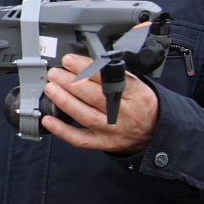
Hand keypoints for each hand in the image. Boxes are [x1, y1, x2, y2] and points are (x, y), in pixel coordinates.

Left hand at [40, 53, 158, 153]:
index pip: (109, 78)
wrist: (154, 131)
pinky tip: (49, 120)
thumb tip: (83, 62)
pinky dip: (63, 131)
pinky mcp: (104, 143)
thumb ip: (114, 74)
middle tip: (55, 73)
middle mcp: (125, 113)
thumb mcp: (137, 83)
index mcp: (135, 93)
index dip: (85, 68)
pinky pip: (81, 139)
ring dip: (65, 101)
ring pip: (87, 116)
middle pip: (96, 96)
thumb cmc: (141, 104)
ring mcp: (113, 130)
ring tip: (51, 89)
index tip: (69, 61)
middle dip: (71, 83)